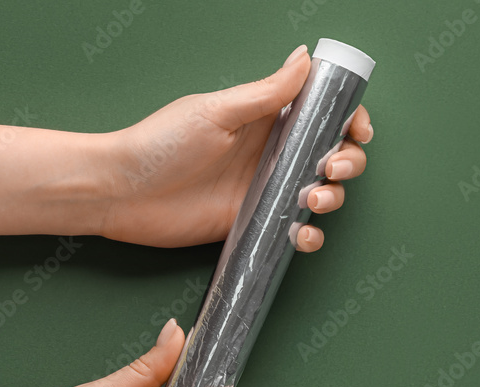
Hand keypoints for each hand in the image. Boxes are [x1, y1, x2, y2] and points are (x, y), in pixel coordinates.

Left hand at [100, 44, 372, 252]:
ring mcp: (265, 191)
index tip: (356, 130)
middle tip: (329, 168)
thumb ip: (267, 92)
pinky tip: (300, 234)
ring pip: (322, 194)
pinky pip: (296, 231)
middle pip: (333, 155)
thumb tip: (305, 58)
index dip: (349, 121)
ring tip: (309, 200)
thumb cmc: (161, 145)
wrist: (123, 193)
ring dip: (332, 198)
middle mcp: (271, 154)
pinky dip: (309, 236)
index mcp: (266, 119)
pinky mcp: (255, 225)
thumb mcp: (217, 112)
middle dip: (347, 162)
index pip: (323, 115)